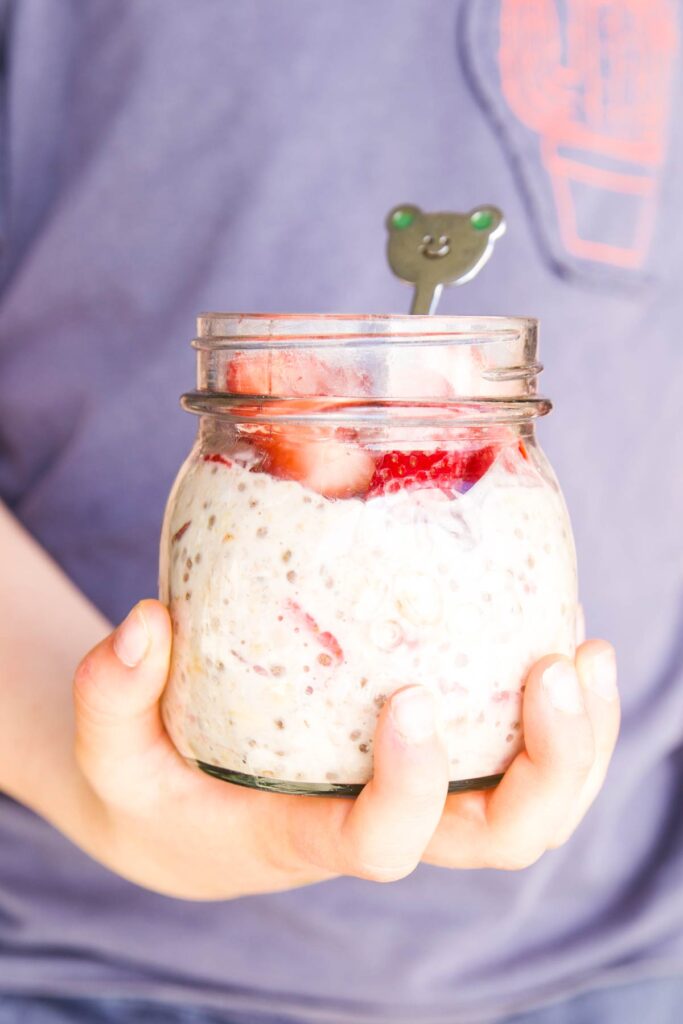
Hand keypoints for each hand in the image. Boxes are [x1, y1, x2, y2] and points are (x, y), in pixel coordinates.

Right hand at [73, 600, 618, 897]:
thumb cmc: (155, 781)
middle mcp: (385, 825)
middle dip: (547, 770)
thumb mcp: (111, 750)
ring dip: (580, 741)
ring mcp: (423, 796)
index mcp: (309, 836)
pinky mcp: (438, 759)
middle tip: (554, 670)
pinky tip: (567, 643)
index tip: (409, 698)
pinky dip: (563, 716)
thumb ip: (112, 693)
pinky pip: (518, 753)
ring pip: (531, 808)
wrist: (190, 808)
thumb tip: (144, 623)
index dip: (409, 790)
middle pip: (499, 839)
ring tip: (586, 651)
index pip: (381, 844)